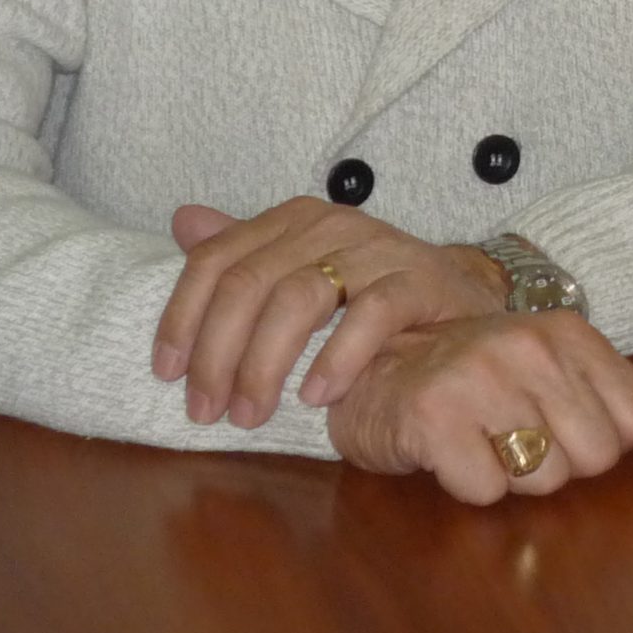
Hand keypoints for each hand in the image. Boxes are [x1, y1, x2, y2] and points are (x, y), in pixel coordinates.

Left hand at [154, 199, 513, 429]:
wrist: (465, 298)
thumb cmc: (373, 291)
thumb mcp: (303, 269)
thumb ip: (245, 252)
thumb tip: (182, 221)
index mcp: (293, 219)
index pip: (216, 260)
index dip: (182, 317)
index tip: (167, 373)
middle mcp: (331, 223)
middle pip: (250, 283)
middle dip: (217, 353)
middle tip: (206, 410)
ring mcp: (378, 248)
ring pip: (300, 297)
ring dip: (264, 363)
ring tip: (250, 414)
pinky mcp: (421, 279)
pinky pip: (371, 314)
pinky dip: (337, 357)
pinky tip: (316, 397)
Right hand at [324, 307, 632, 503]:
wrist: (372, 372)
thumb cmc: (474, 382)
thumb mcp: (555, 378)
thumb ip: (626, 406)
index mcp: (567, 333)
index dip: (602, 443)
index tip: (559, 426)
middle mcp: (527, 346)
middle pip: (594, 457)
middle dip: (556, 464)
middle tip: (512, 438)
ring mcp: (479, 379)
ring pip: (543, 478)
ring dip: (511, 476)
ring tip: (480, 442)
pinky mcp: (434, 418)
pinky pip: (487, 491)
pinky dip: (468, 485)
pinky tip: (449, 454)